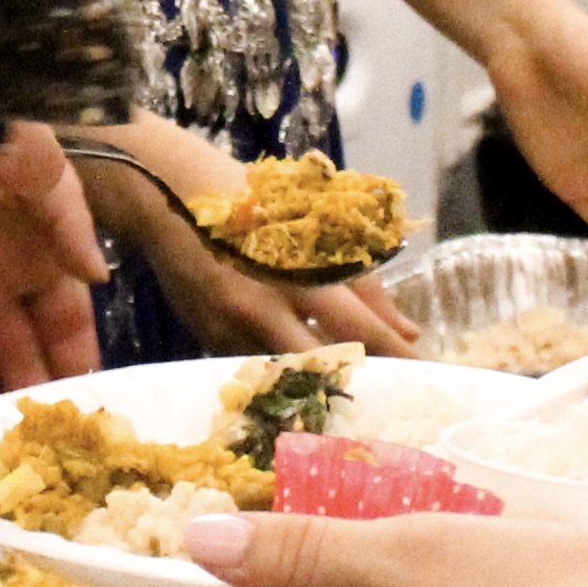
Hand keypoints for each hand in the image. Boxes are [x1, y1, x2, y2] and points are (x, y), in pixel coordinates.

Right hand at [87, 130, 421, 357]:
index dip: (396, 355)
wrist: (161, 193)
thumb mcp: (310, 225)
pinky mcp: (208, 339)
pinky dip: (283, 370)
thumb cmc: (247, 197)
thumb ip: (360, 281)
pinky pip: (256, 367)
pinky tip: (300, 370)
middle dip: (363, 381)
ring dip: (323, 382)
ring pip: (291, 376)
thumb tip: (406, 330)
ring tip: (353, 389)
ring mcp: (230, 330)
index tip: (426, 373)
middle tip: (394, 393)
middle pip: (327, 366)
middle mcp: (263, 308)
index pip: (360, 329)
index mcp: (295, 272)